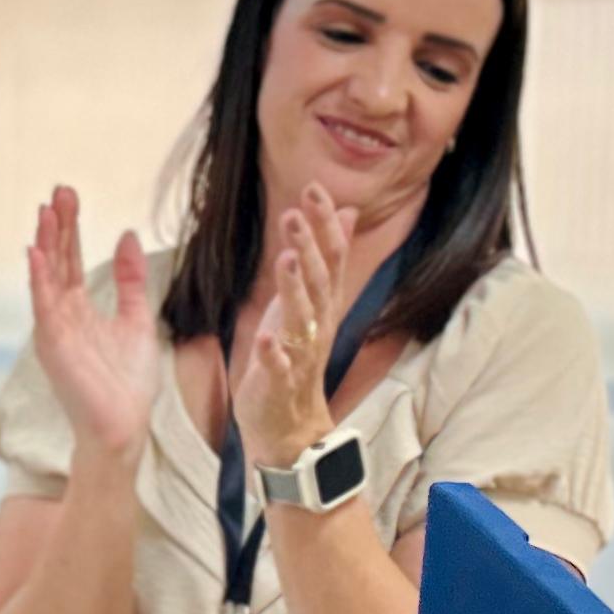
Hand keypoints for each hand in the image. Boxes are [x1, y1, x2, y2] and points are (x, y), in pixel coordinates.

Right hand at [27, 186, 161, 463]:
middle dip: (57, 226)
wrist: (124, 426)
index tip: (69, 196)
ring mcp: (55, 329)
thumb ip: (130, 280)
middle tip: (58, 191)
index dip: (71, 228)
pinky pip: (43, 305)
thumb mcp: (136, 318)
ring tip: (46, 211)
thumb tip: (127, 236)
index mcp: (80, 309)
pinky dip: (38, 278)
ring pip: (47, 277)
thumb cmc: (127, 383)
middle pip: (57, 261)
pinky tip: (35, 253)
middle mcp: (62, 315)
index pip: (71, 260)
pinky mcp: (53, 344)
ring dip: (45, 243)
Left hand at [229, 187, 353, 471]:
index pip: (331, 258)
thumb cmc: (296, 356)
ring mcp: (300, 356)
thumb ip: (329, 257)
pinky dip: (274, 353)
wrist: (289, 425)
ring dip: (294, 289)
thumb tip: (348, 211)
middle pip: (318, 282)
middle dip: (309, 247)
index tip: (313, 188)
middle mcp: (318, 326)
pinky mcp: (279, 384)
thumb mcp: (314, 301)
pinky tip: (266, 337)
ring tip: (287, 258)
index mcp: (323, 305)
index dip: (323, 224)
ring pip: (302, 320)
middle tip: (294, 212)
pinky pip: (279, 367)